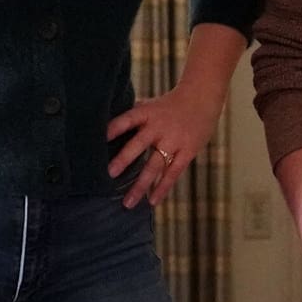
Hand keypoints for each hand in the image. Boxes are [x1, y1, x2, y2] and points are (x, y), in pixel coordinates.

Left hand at [106, 84, 222, 207]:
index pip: (127, 120)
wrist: (202, 98)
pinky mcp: (188, 151)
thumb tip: (102, 127)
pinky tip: (152, 201)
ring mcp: (174, 140)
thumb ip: (131, 117)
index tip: (100, 139)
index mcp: (147, 113)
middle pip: (139, 144)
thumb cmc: (168, 105)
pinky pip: (173, 172)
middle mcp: (159, 127)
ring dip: (141, 184)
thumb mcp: (149, 105)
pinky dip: (162, 187)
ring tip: (128, 203)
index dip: (114, 128)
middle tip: (110, 174)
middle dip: (124, 159)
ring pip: (155, 165)